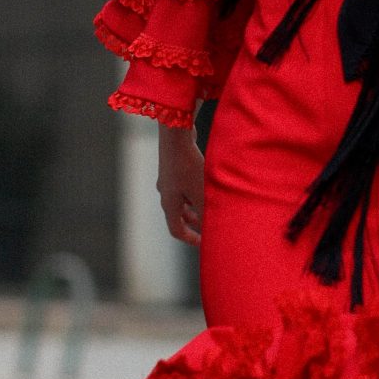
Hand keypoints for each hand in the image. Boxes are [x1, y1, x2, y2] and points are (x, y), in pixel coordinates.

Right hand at [157, 124, 204, 245]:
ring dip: (195, 206)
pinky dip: (195, 191)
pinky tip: (207, 184)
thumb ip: (206, 213)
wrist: (176, 134)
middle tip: (209, 226)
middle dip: (195, 222)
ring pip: (182, 199)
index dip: (191, 239)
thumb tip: (212, 229)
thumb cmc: (189, 165)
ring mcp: (168, 178)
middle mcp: (165, 192)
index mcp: (169, 204)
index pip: (176, 230)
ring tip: (210, 207)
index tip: (204, 243)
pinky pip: (184, 185)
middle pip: (179, 215)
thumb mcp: (201, 193)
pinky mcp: (174, 166)